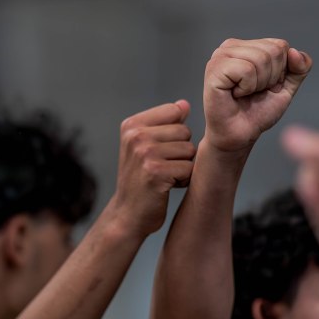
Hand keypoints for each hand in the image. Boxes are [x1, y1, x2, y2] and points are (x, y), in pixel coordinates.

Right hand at [108, 100, 195, 236]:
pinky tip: (167, 187)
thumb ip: (166, 123)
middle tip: (161, 166)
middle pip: (184, 131)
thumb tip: (184, 104)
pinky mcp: (156, 172)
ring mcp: (145, 153)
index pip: (174, 111)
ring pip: (189, 150)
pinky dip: (184, 180)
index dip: (175, 133)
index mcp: (131, 125)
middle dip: (180, 151)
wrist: (128, 214)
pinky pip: (189, 168)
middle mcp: (136, 136)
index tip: (159, 149)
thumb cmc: (141, 179)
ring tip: (164, 176)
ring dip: (183, 166)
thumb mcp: (146, 145)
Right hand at [203, 38, 311, 152]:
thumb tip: (293, 51)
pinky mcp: (214, 69)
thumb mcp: (287, 86)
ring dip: (259, 84)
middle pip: (273, 51)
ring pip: (261, 59)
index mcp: (246, 45)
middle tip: (254, 92)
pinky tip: (235, 94)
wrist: (240, 135)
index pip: (280, 46)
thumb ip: (300, 67)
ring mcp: (220, 56)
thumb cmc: (258, 111)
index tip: (265, 87)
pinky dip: (248, 87)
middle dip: (271, 77)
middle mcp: (231, 46)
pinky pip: (246, 70)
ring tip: (244, 93)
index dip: (280, 71)